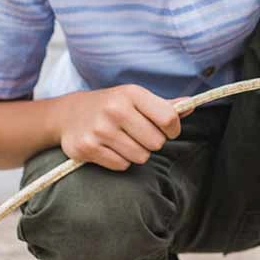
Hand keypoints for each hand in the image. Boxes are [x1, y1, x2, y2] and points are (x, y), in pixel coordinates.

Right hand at [53, 85, 183, 170]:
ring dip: (137, 153)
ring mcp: (100, 129)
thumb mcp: (136, 98)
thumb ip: (165, 105)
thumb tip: (191, 105)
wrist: (68, 114)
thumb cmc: (111, 105)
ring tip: (123, 141)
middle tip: (139, 135)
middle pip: (157, 142)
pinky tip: (110, 148)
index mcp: (132, 94)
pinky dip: (120, 161)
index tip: (167, 130)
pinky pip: (122, 165)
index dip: (173, 129)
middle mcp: (115, 109)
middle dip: (152, 142)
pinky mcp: (87, 148)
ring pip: (141, 156)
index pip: (169, 118)